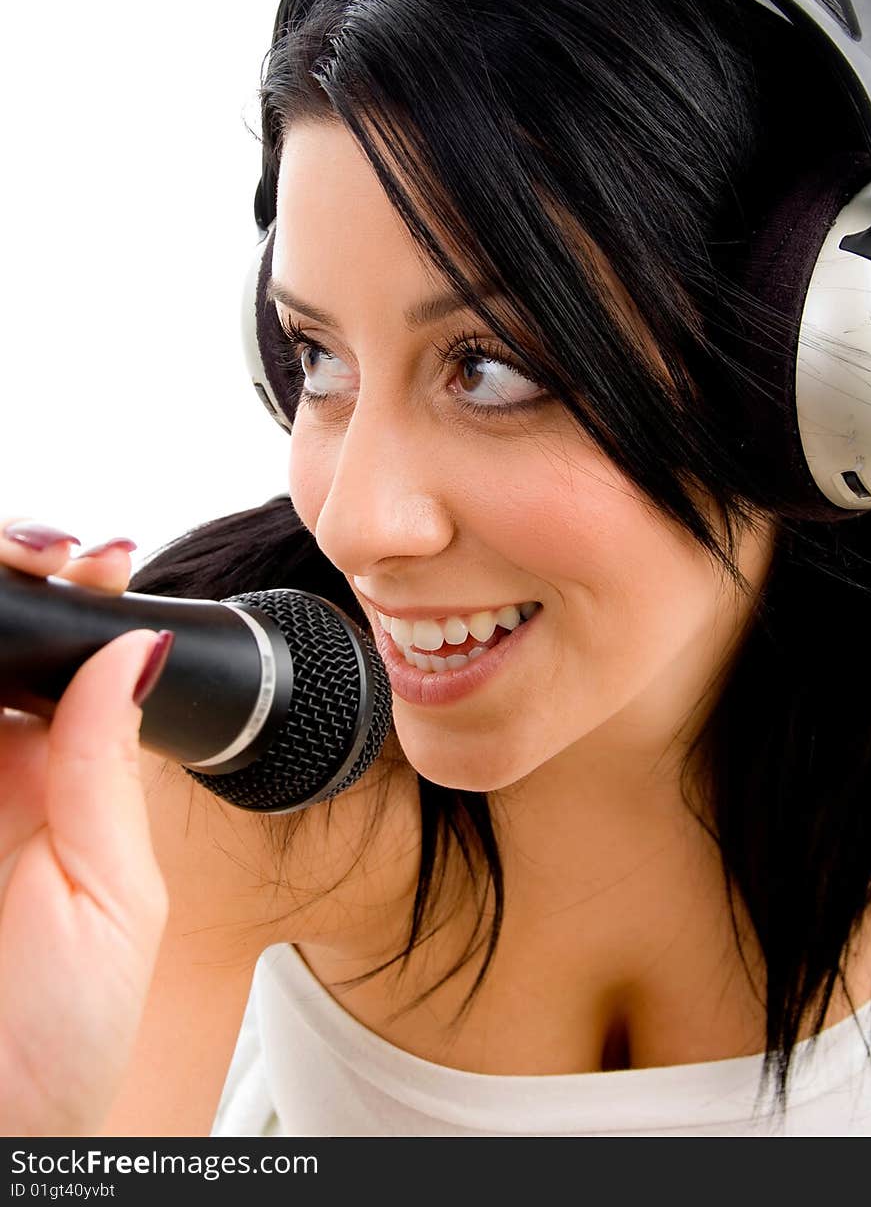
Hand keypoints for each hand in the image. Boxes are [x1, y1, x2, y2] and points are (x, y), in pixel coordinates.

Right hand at [0, 518, 169, 1134]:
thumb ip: (105, 769)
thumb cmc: (59, 1037)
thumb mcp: (109, 897)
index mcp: (53, 782)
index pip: (60, 664)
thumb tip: (134, 650)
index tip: (96, 562)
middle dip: (17, 586)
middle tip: (48, 553)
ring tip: (17, 567)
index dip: (75, 603)